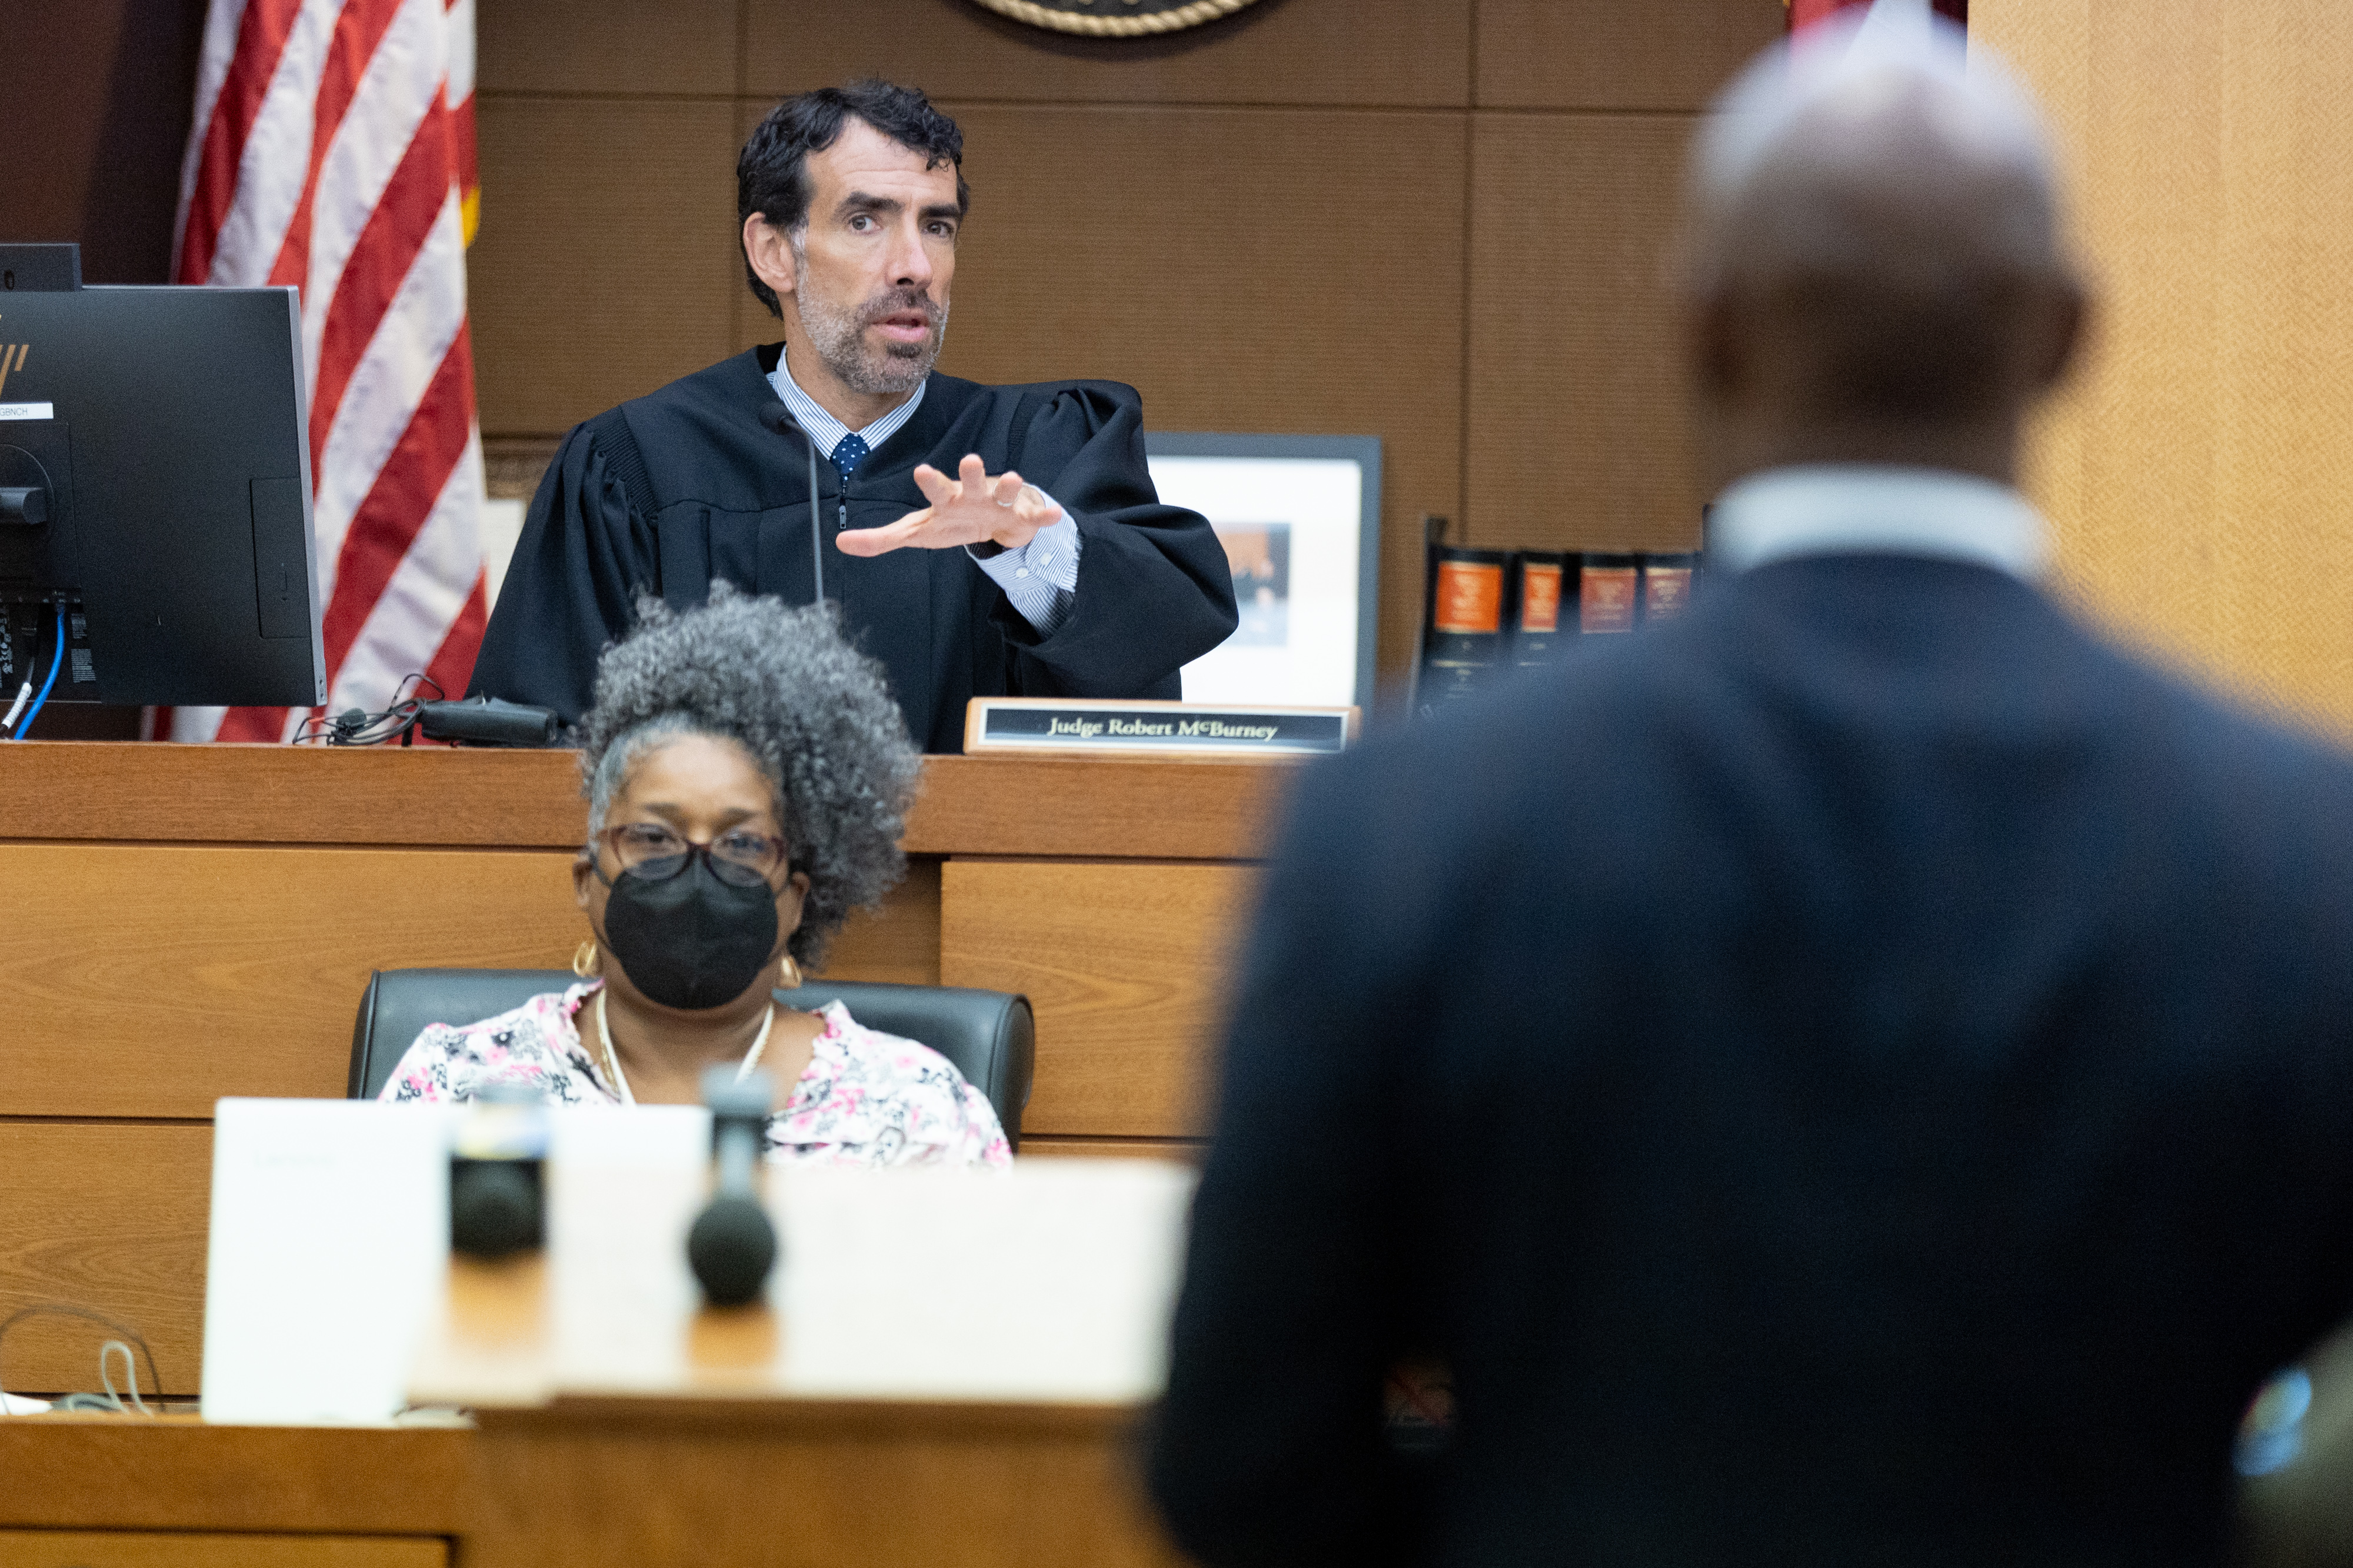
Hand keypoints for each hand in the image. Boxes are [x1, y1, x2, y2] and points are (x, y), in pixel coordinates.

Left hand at [834, 454, 1063, 557]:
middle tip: (970, 460)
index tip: (921, 470)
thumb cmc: (951, 522)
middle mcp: (974, 494)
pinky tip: (1055, 515)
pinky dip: (1044, 516)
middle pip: (972, 481)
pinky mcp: (1022, 516)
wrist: (992, 525)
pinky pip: (1034, 516)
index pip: (936, 487)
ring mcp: (999, 503)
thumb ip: (881, 539)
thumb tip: (840, 543)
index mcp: (948, 498)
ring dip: (1009, 485)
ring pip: (1005, 491)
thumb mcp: (916, 533)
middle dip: (972, 472)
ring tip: (1015, 477)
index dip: (930, 480)